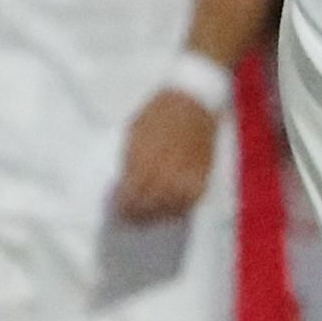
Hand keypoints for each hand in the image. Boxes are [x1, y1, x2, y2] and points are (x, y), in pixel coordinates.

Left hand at [114, 85, 220, 223]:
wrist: (194, 99)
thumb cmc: (159, 111)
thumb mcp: (135, 130)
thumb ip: (131, 158)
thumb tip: (126, 182)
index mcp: (143, 154)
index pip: (130, 191)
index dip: (123, 205)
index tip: (119, 211)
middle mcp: (164, 166)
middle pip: (149, 201)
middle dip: (138, 214)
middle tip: (131, 221)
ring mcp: (185, 171)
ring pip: (170, 204)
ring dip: (159, 215)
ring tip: (150, 219)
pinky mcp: (202, 172)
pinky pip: (191, 198)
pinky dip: (180, 208)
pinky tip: (172, 211)